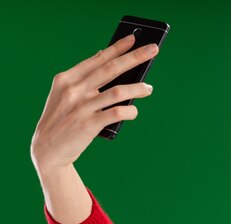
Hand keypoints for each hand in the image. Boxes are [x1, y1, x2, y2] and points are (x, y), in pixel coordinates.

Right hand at [30, 34, 157, 172]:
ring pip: (118, 91)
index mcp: (67, 79)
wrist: (48, 149)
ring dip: (137, 88)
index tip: (132, 39)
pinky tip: (134, 111)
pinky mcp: (89, 124)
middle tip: (153, 50)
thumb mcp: (65, 95)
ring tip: (149, 88)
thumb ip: (83, 81)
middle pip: (111, 68)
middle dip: (134, 57)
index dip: (117, 48)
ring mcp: (82, 106)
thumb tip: (108, 63)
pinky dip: (130, 111)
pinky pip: (117, 113)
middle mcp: (74, 89)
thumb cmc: (63, 120)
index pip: (97, 59)